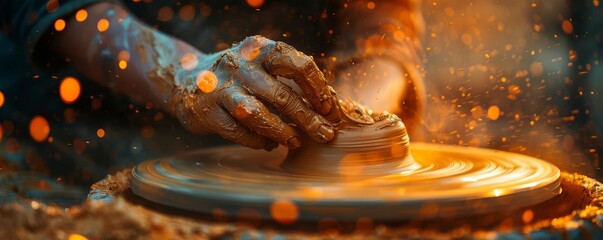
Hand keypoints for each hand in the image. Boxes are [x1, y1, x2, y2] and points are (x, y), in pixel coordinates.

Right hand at [171, 36, 340, 149]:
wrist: (186, 79)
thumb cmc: (239, 77)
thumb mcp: (261, 66)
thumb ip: (289, 81)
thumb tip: (326, 109)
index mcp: (259, 49)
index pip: (297, 64)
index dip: (316, 87)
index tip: (327, 107)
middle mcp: (239, 65)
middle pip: (281, 95)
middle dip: (307, 118)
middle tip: (325, 134)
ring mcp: (220, 88)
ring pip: (256, 114)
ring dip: (282, 131)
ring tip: (296, 142)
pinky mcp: (205, 111)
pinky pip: (237, 131)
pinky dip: (258, 140)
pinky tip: (270, 143)